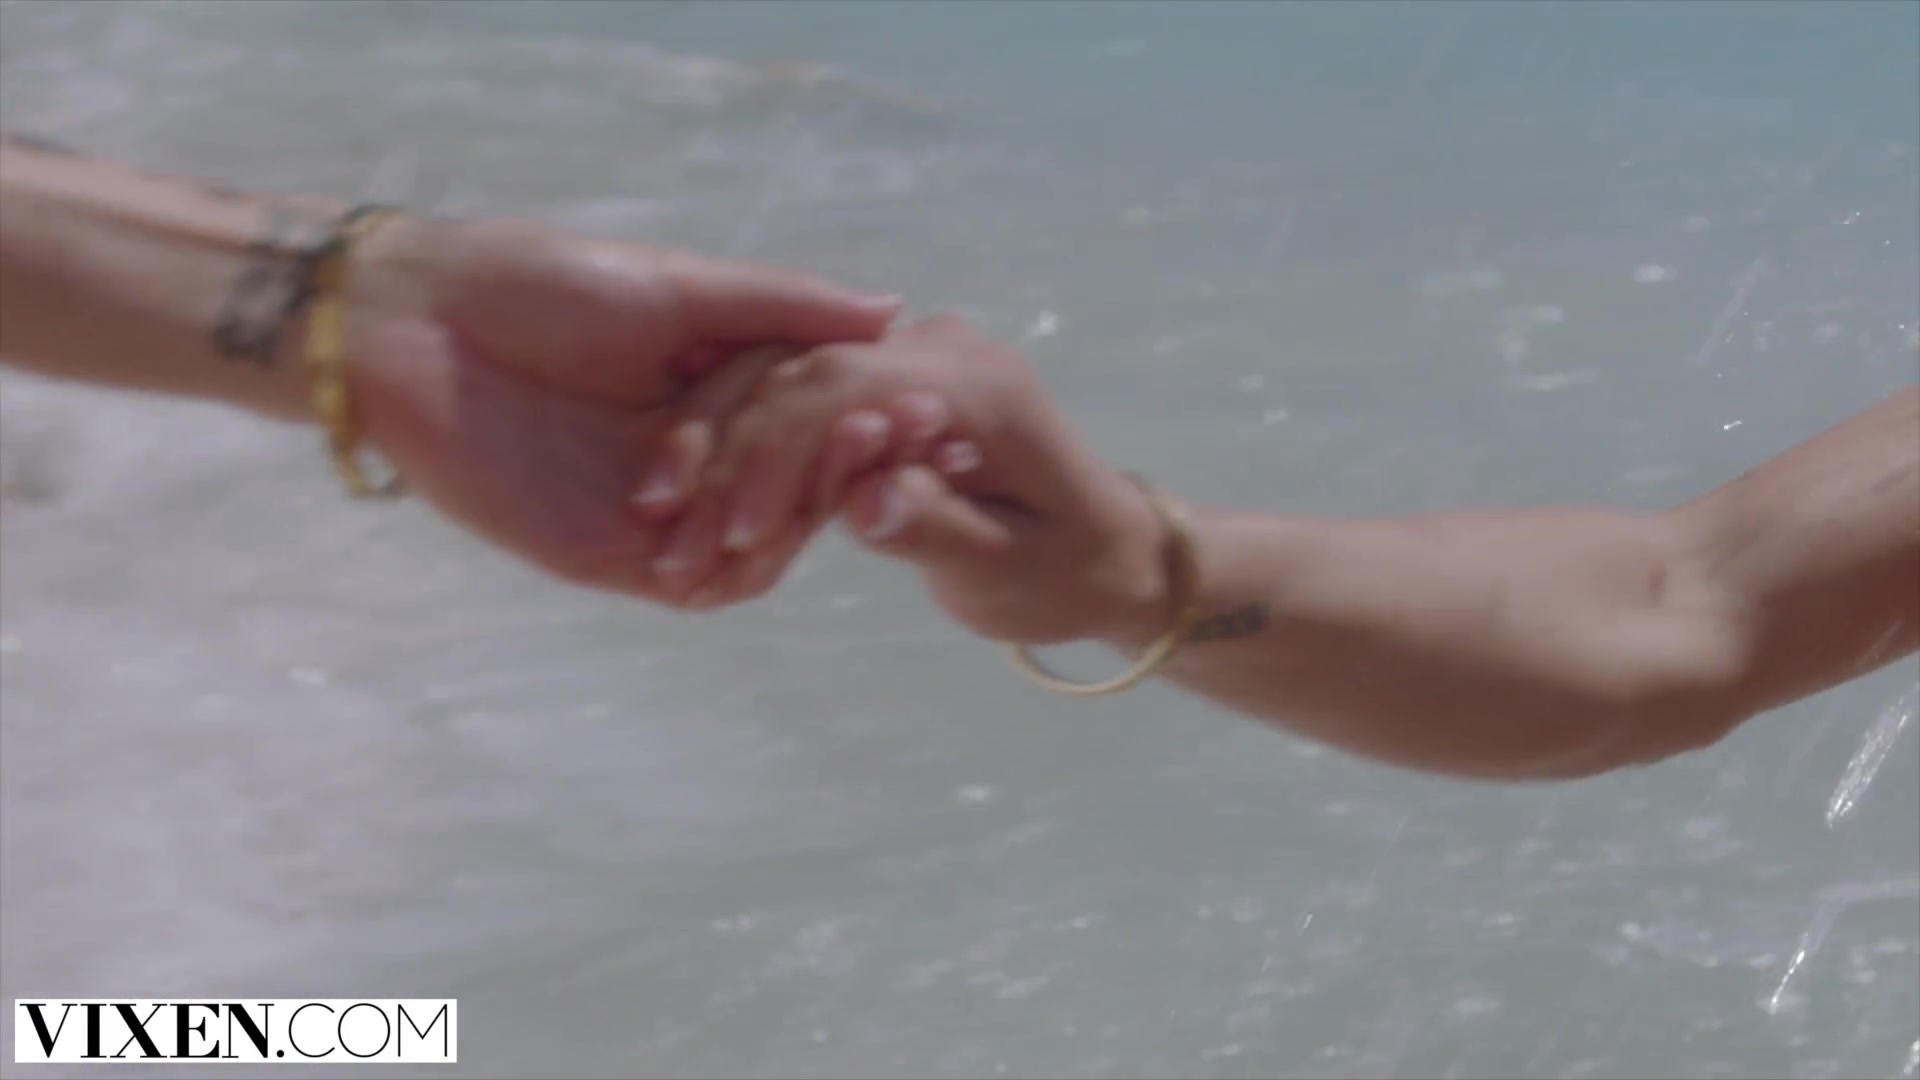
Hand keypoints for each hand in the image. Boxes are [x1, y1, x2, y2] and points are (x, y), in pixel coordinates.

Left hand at [336, 213, 900, 601]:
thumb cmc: (538, 283)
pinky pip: (695, 584)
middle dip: (851, 474)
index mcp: (716, 392)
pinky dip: (740, 569)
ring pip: (758, 548)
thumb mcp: (680, 287)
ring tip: (844, 488)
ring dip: (803, 525)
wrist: (417, 325)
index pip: (816, 424)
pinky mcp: (605, 555)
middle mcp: (696, 458)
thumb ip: (782, 308)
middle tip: (901, 448)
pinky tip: (770, 537)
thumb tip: (892, 311)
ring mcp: (655, 512)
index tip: (926, 405)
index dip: (871, 420)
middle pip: (798, 492)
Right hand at [667, 316, 1176, 640]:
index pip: (848, 393)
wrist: (1107, 550)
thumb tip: (862, 503)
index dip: (777, 457)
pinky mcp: (885, 380)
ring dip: (716, 445)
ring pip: (784, 378)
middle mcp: (939, 350)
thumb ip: (935, 527)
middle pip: (803, 377)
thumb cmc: (1065, 571)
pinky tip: (686, 494)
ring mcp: (909, 356)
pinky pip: (796, 394)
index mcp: (975, 384)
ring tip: (656, 519)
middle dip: (727, 454)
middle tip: (662, 533)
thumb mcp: (1006, 568)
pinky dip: (739, 440)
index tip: (725, 530)